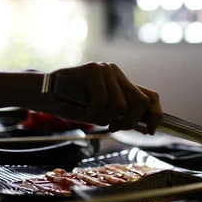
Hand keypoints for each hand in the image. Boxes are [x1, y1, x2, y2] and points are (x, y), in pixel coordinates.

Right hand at [38, 62, 162, 134]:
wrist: (44, 95)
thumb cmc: (72, 105)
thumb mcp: (103, 114)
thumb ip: (123, 117)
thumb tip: (147, 128)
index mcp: (122, 84)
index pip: (151, 96)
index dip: (156, 114)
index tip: (152, 131)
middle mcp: (117, 74)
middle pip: (141, 101)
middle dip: (130, 121)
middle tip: (113, 127)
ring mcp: (106, 69)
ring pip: (121, 105)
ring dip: (105, 117)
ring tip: (90, 113)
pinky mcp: (92, 69)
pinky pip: (103, 100)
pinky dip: (93, 110)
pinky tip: (82, 106)